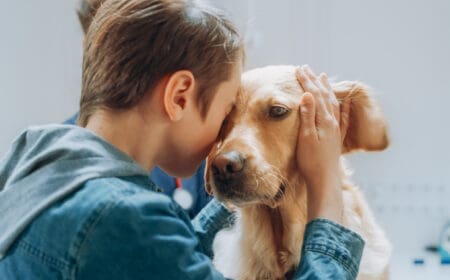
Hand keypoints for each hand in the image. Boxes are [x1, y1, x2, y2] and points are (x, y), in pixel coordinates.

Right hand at [295, 65, 349, 222]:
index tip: (298, 69)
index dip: (306, 81)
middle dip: (314, 80)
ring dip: (326, 89)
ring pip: (332, 103)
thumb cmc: (311, 161)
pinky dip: (342, 106)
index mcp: (323, 120)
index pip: (314, 94)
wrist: (324, 180)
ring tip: (323, 77)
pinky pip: (341, 117)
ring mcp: (335, 129)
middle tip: (306, 68)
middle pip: (323, 95)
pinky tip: (344, 103)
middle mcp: (332, 121)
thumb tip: (307, 94)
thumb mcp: (306, 137)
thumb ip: (308, 115)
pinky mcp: (336, 138)